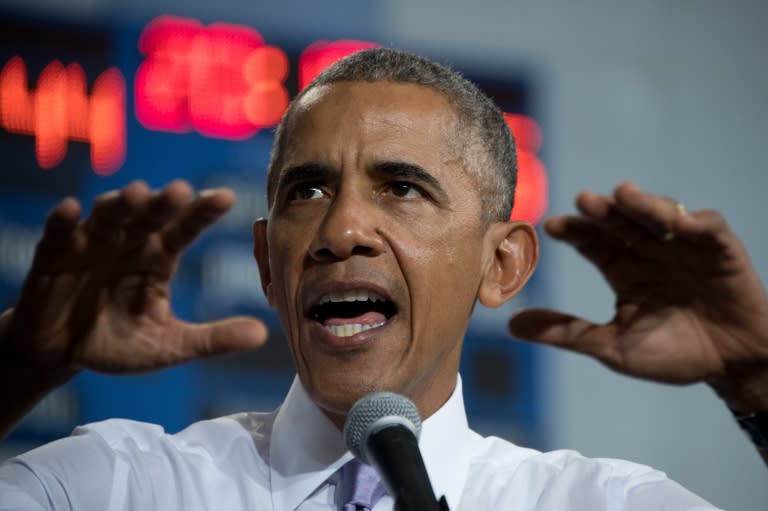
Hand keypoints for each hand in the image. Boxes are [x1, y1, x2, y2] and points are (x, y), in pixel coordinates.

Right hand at [0, 180, 267, 379]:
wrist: (62, 352)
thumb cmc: (120, 343)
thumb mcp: (169, 345)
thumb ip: (213, 339)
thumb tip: (264, 334)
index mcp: (159, 258)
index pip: (186, 230)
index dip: (203, 213)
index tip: (226, 197)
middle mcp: (129, 243)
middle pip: (150, 216)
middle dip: (164, 203)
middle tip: (180, 191)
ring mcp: (92, 244)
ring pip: (108, 217)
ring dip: (120, 204)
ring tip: (135, 194)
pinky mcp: (54, 254)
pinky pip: (58, 232)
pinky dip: (62, 220)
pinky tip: (70, 209)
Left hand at [508, 182, 767, 410]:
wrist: (730, 367)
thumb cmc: (672, 355)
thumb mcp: (613, 347)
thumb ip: (566, 331)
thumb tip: (510, 325)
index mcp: (621, 268)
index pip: (591, 241)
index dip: (574, 231)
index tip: (551, 226)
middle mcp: (647, 251)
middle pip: (620, 221)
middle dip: (602, 211)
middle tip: (583, 201)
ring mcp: (683, 246)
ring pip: (658, 215)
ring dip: (642, 204)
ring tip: (623, 195)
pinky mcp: (719, 249)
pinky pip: (707, 228)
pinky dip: (694, 222)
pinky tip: (677, 223)